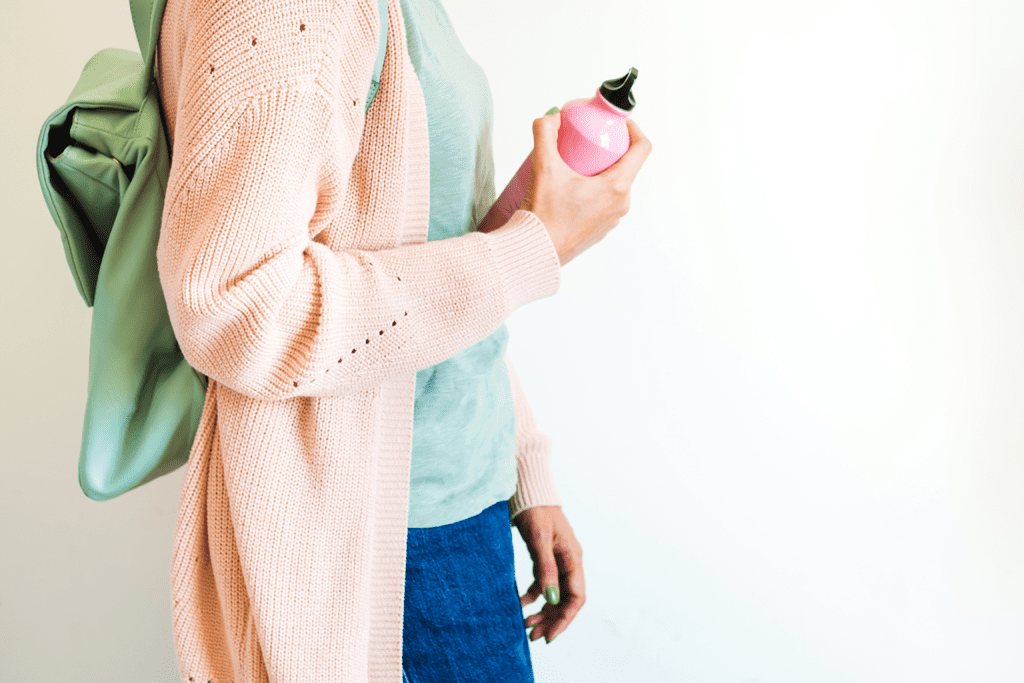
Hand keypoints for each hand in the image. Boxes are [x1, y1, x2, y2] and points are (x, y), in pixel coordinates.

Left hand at [512, 505, 585, 643]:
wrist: (527, 489)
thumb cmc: (535, 510)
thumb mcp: (539, 539)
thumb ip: (545, 568)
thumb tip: (551, 599)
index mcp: (573, 558)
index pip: (576, 598)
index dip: (564, 619)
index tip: (548, 636)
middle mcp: (568, 562)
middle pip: (565, 600)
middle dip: (552, 620)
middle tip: (532, 636)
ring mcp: (557, 560)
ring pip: (554, 594)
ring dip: (542, 611)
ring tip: (526, 626)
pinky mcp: (544, 557)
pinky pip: (543, 584)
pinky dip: (533, 596)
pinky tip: (520, 604)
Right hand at [521, 111, 652, 265]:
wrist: (535, 253)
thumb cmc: (544, 217)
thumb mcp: (544, 168)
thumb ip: (545, 134)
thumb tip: (552, 117)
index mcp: (617, 188)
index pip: (642, 149)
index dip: (633, 130)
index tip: (619, 124)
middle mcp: (620, 205)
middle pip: (625, 167)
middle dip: (608, 150)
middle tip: (588, 142)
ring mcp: (611, 220)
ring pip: (614, 186)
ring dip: (600, 172)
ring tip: (577, 165)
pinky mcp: (599, 230)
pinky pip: (604, 203)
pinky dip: (593, 191)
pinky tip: (572, 189)